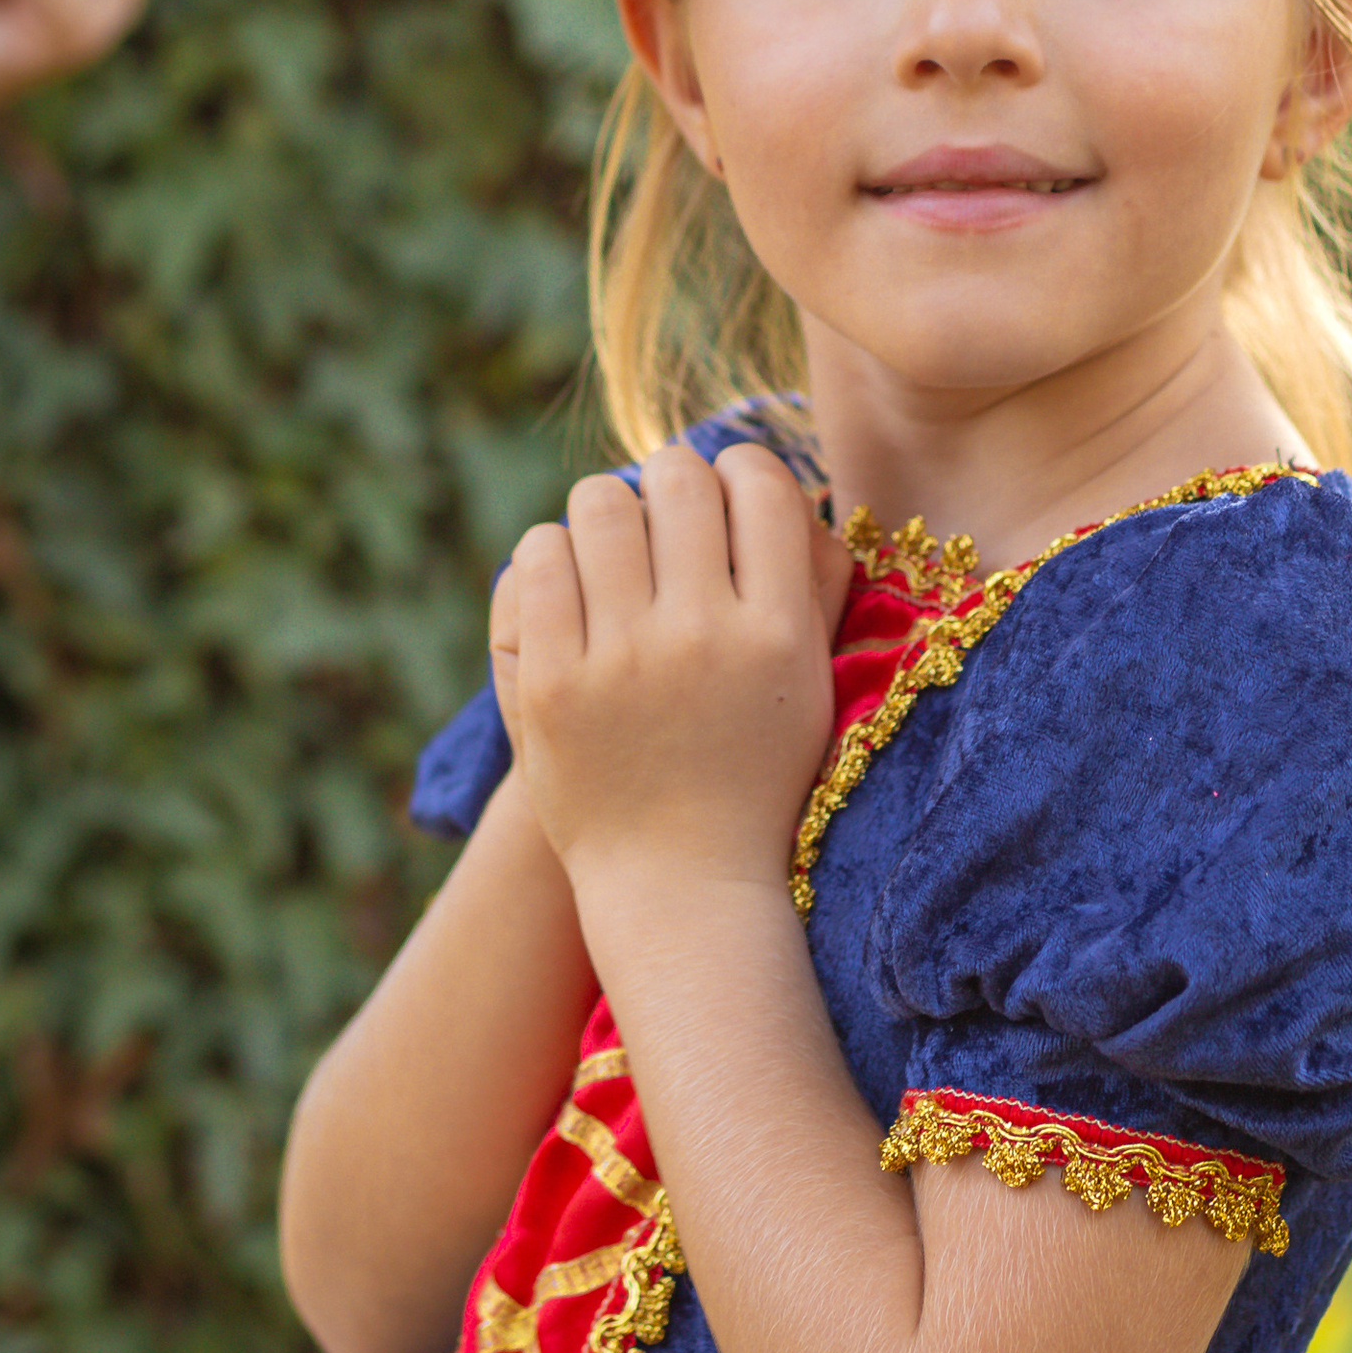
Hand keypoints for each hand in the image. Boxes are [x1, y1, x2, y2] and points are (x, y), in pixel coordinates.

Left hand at [490, 444, 849, 901]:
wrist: (682, 884)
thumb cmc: (755, 774)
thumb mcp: (810, 680)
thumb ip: (812, 580)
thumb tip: (777, 485)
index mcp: (779, 634)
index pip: (760, 484)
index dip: (741, 468)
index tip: (729, 490)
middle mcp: (703, 638)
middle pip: (679, 479)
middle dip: (672, 479)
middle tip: (668, 510)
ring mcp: (622, 662)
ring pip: (601, 505)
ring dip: (609, 509)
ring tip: (615, 543)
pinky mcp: (551, 685)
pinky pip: (539, 560)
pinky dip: (554, 553)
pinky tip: (572, 580)